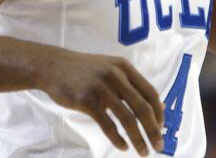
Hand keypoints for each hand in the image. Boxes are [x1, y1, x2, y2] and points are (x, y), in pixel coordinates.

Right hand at [40, 51, 164, 155]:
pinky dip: (118, 139)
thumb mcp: (111, 69)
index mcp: (124, 68)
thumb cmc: (85, 70)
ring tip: (143, 151)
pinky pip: (108, 125)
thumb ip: (131, 85)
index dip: (159, 114)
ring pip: (127, 119)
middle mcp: (116, 76)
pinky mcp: (87, 101)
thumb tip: (157, 107)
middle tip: (159, 146)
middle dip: (154, 130)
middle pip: (143, 108)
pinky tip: (123, 147)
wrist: (54, 66)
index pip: (150, 93)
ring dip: (138, 139)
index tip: (161, 129)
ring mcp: (101, 88)